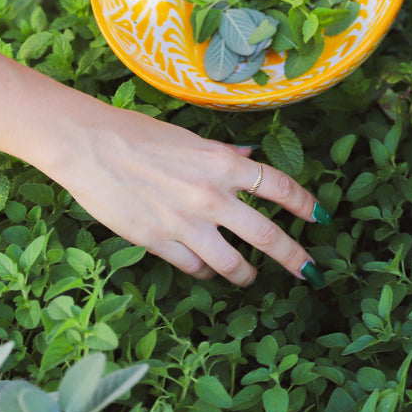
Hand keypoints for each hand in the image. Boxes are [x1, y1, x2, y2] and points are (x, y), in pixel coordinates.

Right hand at [51, 105, 322, 284]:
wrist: (90, 146)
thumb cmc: (138, 134)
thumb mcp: (190, 137)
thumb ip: (223, 155)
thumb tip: (249, 157)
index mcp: (224, 163)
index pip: (280, 188)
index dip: (306, 205)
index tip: (321, 217)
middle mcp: (212, 196)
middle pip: (268, 236)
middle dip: (293, 258)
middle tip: (308, 272)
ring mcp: (186, 223)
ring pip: (233, 264)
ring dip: (247, 275)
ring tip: (250, 278)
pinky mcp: (159, 242)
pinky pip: (194, 267)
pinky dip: (205, 271)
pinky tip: (205, 269)